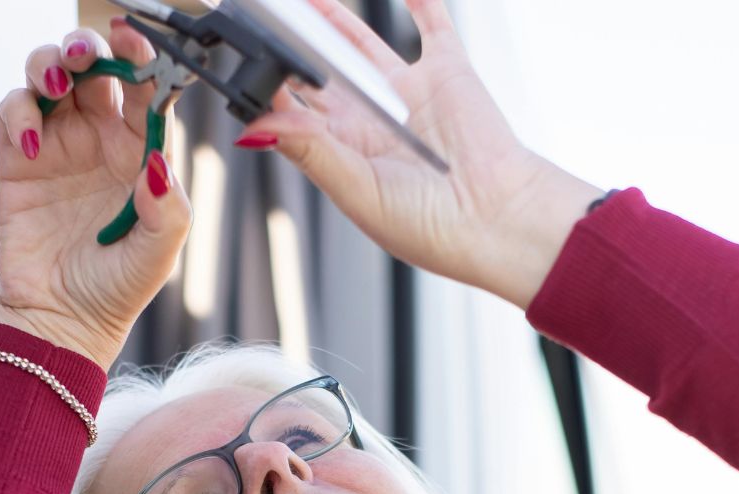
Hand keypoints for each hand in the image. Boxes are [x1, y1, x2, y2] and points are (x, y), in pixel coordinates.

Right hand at [0, 20, 191, 368]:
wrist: (60, 320)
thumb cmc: (116, 287)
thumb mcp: (159, 253)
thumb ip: (168, 209)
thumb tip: (161, 164)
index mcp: (141, 152)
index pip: (144, 91)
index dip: (141, 59)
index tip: (135, 41)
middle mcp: (100, 140)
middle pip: (93, 70)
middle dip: (89, 47)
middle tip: (85, 52)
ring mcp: (57, 145)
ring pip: (49, 77)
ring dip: (48, 64)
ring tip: (56, 84)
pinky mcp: (16, 159)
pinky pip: (14, 111)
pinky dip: (20, 110)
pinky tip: (33, 139)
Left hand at [238, 0, 602, 307]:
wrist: (497, 220)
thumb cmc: (431, 226)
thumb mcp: (358, 191)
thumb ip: (311, 151)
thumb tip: (256, 126)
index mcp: (344, 154)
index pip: (293, 111)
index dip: (266, 85)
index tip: (241, 57)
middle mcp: (371, 122)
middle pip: (320, 74)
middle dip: (292, 49)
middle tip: (264, 16)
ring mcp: (407, 95)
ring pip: (363, 45)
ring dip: (335, 19)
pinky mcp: (445, 73)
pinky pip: (431, 24)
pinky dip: (418, 0)